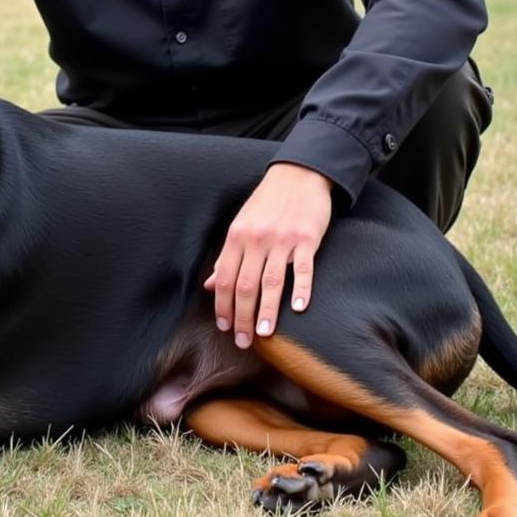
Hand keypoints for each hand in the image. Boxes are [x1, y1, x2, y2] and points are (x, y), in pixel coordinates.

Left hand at [203, 162, 331, 347]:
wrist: (297, 175)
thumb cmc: (267, 203)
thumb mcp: (241, 225)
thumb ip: (227, 257)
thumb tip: (209, 285)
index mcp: (236, 237)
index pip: (225, 278)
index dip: (223, 305)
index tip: (224, 327)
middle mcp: (256, 239)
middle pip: (245, 285)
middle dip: (242, 317)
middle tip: (243, 341)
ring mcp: (282, 239)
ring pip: (271, 282)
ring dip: (267, 311)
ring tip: (264, 334)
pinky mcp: (307, 238)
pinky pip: (304, 268)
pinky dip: (301, 289)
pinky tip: (298, 308)